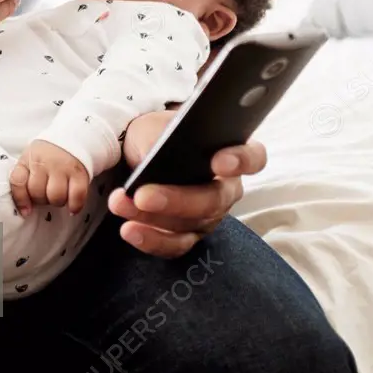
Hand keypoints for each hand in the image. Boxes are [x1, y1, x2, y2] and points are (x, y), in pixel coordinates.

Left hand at [9, 140, 89, 217]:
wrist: (73, 138)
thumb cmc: (48, 155)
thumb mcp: (30, 160)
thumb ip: (23, 180)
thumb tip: (25, 211)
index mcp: (29, 159)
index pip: (18, 181)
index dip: (20, 199)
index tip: (26, 210)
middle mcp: (45, 162)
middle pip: (38, 194)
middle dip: (42, 199)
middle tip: (47, 193)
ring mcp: (63, 167)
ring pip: (56, 197)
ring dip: (57, 202)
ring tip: (59, 195)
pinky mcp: (80, 173)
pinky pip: (77, 196)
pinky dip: (75, 206)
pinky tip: (72, 206)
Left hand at [108, 109, 266, 257]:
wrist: (139, 154)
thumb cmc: (155, 135)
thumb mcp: (153, 127)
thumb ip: (159, 139)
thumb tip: (153, 159)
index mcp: (229, 152)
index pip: (252, 157)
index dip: (241, 160)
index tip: (219, 162)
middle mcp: (226, 188)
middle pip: (213, 200)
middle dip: (176, 200)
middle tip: (142, 195)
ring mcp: (209, 216)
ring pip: (189, 224)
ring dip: (152, 218)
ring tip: (120, 204)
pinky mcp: (188, 235)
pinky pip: (175, 245)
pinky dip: (151, 239)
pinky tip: (129, 230)